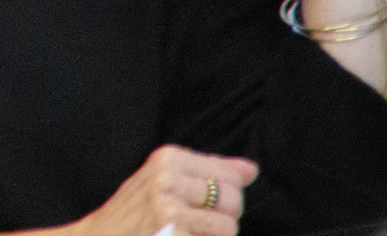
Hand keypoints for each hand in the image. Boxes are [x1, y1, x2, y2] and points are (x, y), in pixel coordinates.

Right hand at [22, 142, 254, 235]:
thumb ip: (209, 171)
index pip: (231, 175)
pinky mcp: (173, 229)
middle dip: (225, 218)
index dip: (227, 196)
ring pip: (228, 224)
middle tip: (196, 225)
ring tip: (189, 234)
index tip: (201, 205)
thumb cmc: (136, 213)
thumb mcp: (165, 181)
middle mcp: (167, 176)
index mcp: (167, 158)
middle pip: (233, 199)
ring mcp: (168, 205)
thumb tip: (251, 169)